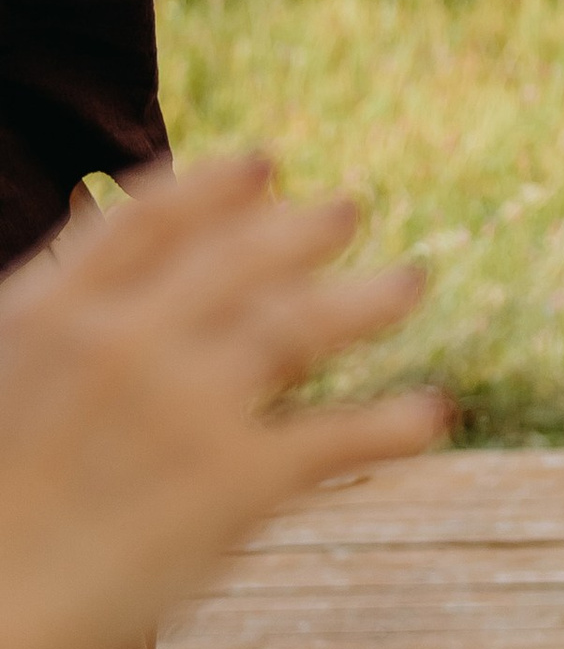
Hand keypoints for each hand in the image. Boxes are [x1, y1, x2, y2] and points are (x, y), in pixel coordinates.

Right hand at [0, 158, 444, 648]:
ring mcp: (185, 405)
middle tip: (349, 209)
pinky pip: (335, 437)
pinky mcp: (236, 482)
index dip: (213, 188)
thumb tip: (98, 217)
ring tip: (411, 284)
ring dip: (366, 300)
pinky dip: (391, 423)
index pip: (151, 221)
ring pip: (300, 326)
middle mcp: (125, 342)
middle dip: (300, 231)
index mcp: (52, 313)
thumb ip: (49, 298)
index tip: (262, 165)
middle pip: (238, 261)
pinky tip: (430, 415)